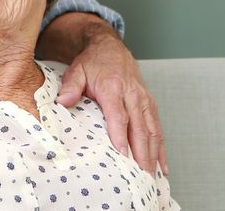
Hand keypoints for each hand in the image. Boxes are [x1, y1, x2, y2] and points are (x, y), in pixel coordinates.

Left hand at [54, 27, 166, 174]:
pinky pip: (158, 127)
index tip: (123, 156)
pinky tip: (162, 166)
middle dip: (141, 153)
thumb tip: (62, 102)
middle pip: (139, 127)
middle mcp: (133, 94)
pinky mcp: (150, 104)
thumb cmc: (92, 62)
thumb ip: (70, 87)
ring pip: (152, 130)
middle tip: (140, 176)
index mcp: (113, 88)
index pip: (119, 116)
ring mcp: (144, 99)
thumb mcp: (76, 71)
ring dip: (153, 154)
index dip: (121, 136)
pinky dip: (161, 148)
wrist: (110, 47)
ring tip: (151, 176)